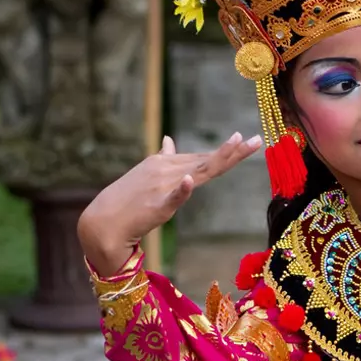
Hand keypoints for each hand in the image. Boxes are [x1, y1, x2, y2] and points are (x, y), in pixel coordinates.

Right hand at [78, 132, 261, 275]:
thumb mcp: (149, 174)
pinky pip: (172, 196)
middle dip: (233, 152)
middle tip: (257, 141)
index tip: (249, 140)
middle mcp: (168, 169)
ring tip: (236, 144)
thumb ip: (165, 159)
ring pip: (197, 170)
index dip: (228, 150)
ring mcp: (162, 186)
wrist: (103, 221)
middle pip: (207, 161)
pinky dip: (181, 188)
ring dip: (217, 158)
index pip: (204, 156)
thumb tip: (169, 139)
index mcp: (168, 163)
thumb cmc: (129, 198)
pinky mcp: (156, 205)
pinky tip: (188, 179)